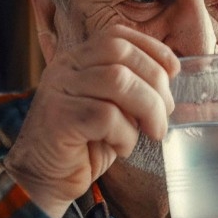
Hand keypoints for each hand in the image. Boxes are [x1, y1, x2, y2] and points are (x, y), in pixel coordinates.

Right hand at [4, 24, 178, 217]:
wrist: (45, 180)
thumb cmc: (84, 146)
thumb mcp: (112, 110)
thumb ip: (133, 90)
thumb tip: (169, 77)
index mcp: (77, 61)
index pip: (117, 36)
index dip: (152, 48)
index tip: (172, 72)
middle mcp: (65, 69)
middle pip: (120, 53)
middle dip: (155, 81)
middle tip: (165, 113)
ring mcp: (59, 91)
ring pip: (118, 80)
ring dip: (148, 108)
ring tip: (153, 132)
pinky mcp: (60, 119)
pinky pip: (107, 116)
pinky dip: (126, 135)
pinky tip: (122, 148)